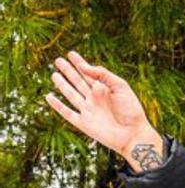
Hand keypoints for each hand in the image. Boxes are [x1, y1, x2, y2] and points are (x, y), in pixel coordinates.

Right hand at [45, 51, 164, 171]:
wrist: (133, 134)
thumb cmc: (131, 111)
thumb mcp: (121, 87)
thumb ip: (103, 74)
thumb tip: (84, 67)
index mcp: (104, 89)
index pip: (89, 73)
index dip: (80, 63)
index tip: (71, 53)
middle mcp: (94, 99)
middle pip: (78, 82)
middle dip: (68, 71)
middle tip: (58, 60)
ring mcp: (88, 110)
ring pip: (71, 94)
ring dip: (62, 85)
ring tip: (54, 74)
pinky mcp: (83, 123)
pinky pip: (67, 113)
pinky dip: (57, 105)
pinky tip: (48, 96)